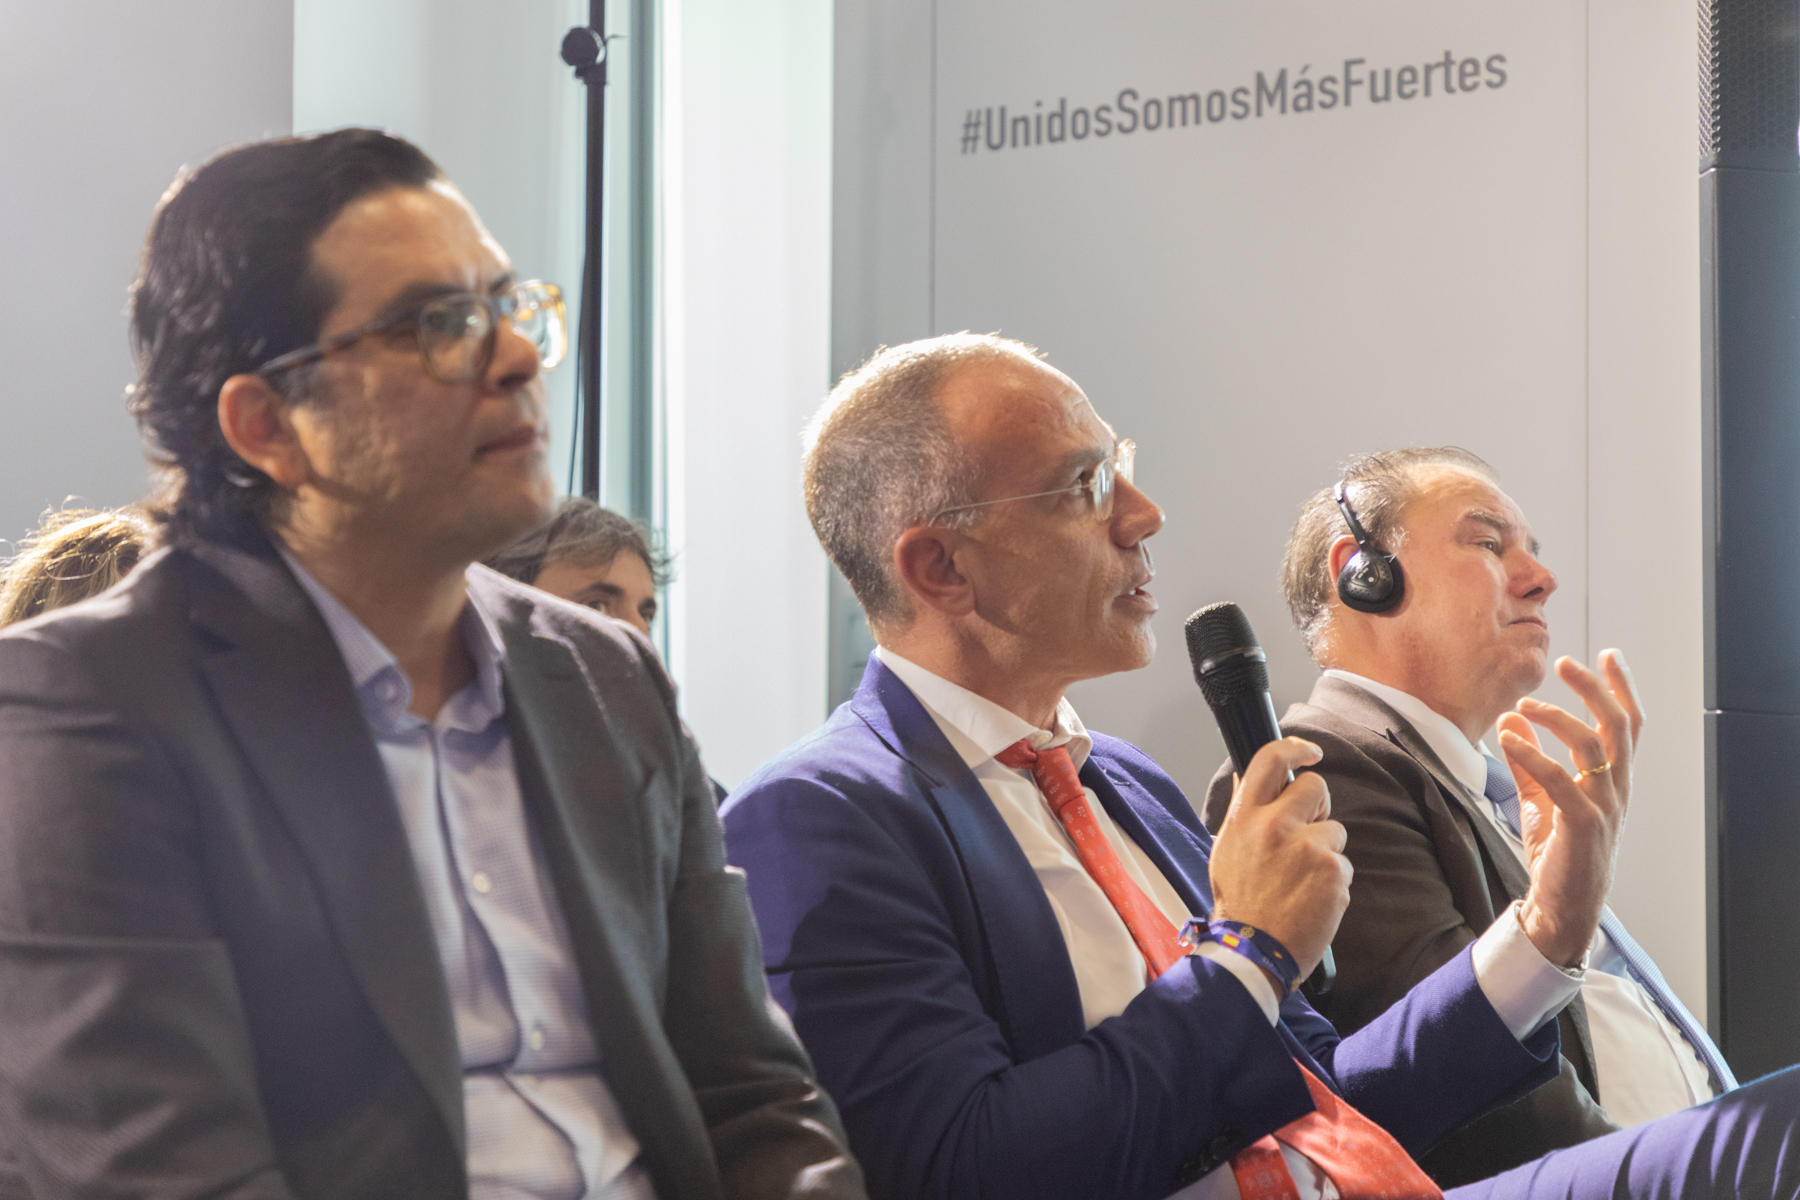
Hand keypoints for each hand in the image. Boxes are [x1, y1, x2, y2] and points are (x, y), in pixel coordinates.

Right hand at [1208, 737, 1349, 980]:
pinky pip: (1343, 863)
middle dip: (1317, 808)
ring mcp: (1307, 847)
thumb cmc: (1239, 902)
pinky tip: (1312, 898)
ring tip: (1302, 879)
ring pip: (1335, 830)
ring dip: (1325, 850)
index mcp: (1245, 816)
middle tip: (1304, 835)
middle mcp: (1275, 824)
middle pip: (1316, 787)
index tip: (1310, 753)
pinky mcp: (1332, 871)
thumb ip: (1244, 812)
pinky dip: (1333, 880)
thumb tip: (1252, 775)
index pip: (1271, 760)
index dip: (1295, 748)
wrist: (1253, 950)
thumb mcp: (1226, 848)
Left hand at [1500, 649, 1643, 967]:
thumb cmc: (1556, 855)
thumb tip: (1512, 717)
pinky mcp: (1582, 827)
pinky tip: (1509, 737)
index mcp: (1612, 781)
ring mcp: (1603, 808)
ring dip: (1557, 717)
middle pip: (1618, 726)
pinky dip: (1534, 755)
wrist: (1560, 908)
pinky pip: (1561, 781)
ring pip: (1593, 747)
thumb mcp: (1539, 799)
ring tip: (1525, 703)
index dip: (1621, 688)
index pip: (1627, 726)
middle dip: (1596, 689)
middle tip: (1567, 663)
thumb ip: (1528, 760)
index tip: (1607, 654)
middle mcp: (1616, 790)